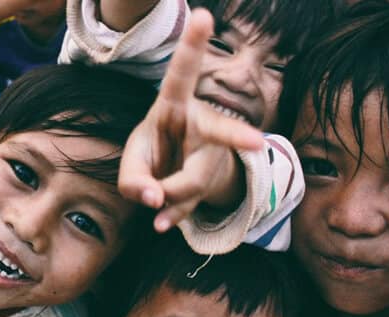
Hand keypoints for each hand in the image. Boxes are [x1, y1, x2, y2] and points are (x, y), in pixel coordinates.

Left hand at [117, 8, 263, 231]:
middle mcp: (201, 125)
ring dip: (166, 196)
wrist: (172, 176)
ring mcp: (212, 155)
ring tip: (152, 199)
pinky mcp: (212, 182)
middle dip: (237, 136)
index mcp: (174, 104)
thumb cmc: (152, 154)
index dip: (192, 45)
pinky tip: (161, 223)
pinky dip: (172, 215)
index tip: (203, 15)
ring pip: (195, 180)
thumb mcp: (132, 162)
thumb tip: (154, 201)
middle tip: (256, 143)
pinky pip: (193, 203)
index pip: (182, 73)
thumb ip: (132, 180)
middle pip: (219, 132)